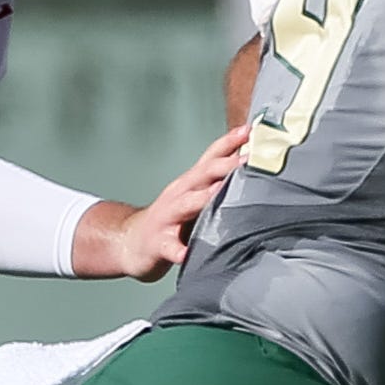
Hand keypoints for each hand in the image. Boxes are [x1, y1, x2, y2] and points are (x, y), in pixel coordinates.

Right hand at [103, 128, 248, 280]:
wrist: (131, 242)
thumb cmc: (173, 219)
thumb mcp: (194, 195)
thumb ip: (217, 182)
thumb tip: (253, 166)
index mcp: (190, 183)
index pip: (211, 157)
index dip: (229, 142)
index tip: (249, 130)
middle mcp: (178, 194)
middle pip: (202, 175)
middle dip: (224, 165)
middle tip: (248, 158)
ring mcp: (166, 218)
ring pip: (185, 205)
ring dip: (202, 198)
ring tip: (218, 193)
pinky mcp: (158, 243)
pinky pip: (169, 246)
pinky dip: (177, 249)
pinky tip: (185, 253)